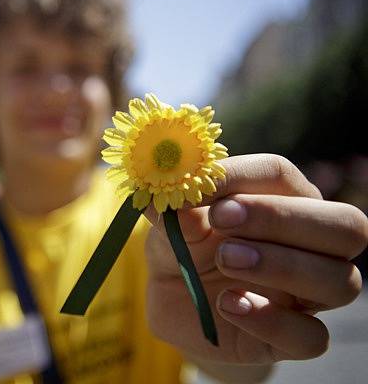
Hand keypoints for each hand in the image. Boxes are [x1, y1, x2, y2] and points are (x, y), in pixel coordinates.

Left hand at [145, 154, 367, 363]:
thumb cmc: (182, 246)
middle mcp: (309, 244)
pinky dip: (271, 321)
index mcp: (280, 198)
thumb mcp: (170, 224)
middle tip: (222, 220)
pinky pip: (311, 337)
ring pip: (340, 281)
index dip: (241, 177)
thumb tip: (167, 195)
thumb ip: (174, 211)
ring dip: (281, 266)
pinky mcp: (293, 337)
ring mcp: (306, 294)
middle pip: (345, 225)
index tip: (199, 186)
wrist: (173, 300)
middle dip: (281, 218)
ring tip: (225, 260)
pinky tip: (228, 304)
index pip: (282, 175)